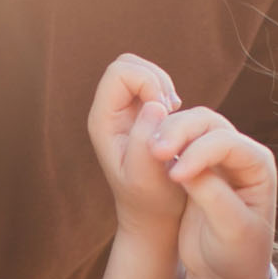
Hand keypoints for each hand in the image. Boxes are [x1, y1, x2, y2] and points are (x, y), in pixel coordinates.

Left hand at [88, 54, 186, 235]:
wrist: (153, 215)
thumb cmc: (150, 200)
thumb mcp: (147, 177)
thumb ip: (144, 141)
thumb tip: (152, 105)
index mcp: (103, 121)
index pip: (119, 72)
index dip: (147, 82)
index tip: (164, 112)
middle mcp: (110, 112)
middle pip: (127, 63)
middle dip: (156, 80)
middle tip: (170, 111)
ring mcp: (124, 113)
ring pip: (142, 71)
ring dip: (164, 87)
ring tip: (173, 117)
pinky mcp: (141, 116)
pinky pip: (154, 86)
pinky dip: (169, 96)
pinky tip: (174, 122)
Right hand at [150, 108, 277, 278]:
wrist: (222, 274)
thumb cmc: (236, 255)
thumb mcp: (230, 230)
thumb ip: (213, 196)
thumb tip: (184, 167)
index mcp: (257, 165)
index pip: (228, 143)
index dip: (200, 152)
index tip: (176, 177)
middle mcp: (238, 154)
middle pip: (208, 123)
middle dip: (180, 131)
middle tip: (155, 151)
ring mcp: (215, 157)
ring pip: (190, 127)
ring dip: (167, 134)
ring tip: (150, 153)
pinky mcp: (193, 167)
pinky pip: (176, 144)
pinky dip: (161, 145)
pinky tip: (147, 157)